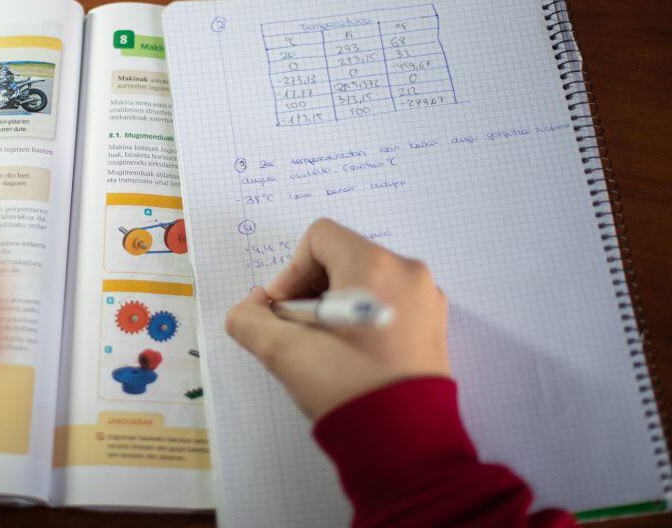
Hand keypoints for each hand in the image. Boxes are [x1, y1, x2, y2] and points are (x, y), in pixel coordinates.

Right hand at [225, 218, 448, 419]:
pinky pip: (388, 302)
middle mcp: (407, 272)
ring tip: (325, 347)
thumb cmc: (348, 389)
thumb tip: (251, 306)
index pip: (319, 238)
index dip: (291, 271)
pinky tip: (351, 356)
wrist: (405, 444)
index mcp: (375, 266)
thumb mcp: (284, 353)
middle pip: (342, 257)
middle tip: (301, 331)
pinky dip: (362, 317)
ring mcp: (425, 299)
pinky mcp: (433, 325)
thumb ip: (250, 319)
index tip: (285, 311)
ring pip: (364, 281)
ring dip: (334, 305)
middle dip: (312, 290)